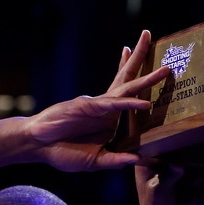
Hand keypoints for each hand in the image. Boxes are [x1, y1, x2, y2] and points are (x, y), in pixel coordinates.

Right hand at [28, 31, 171, 170]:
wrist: (37, 146)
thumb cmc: (63, 151)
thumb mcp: (96, 161)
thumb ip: (116, 160)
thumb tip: (138, 160)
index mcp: (108, 117)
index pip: (129, 95)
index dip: (142, 81)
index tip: (157, 68)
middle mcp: (105, 106)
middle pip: (129, 80)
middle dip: (143, 60)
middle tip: (156, 42)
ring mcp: (97, 105)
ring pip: (126, 89)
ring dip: (147, 79)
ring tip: (166, 70)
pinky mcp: (87, 107)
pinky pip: (113, 105)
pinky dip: (129, 104)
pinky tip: (145, 103)